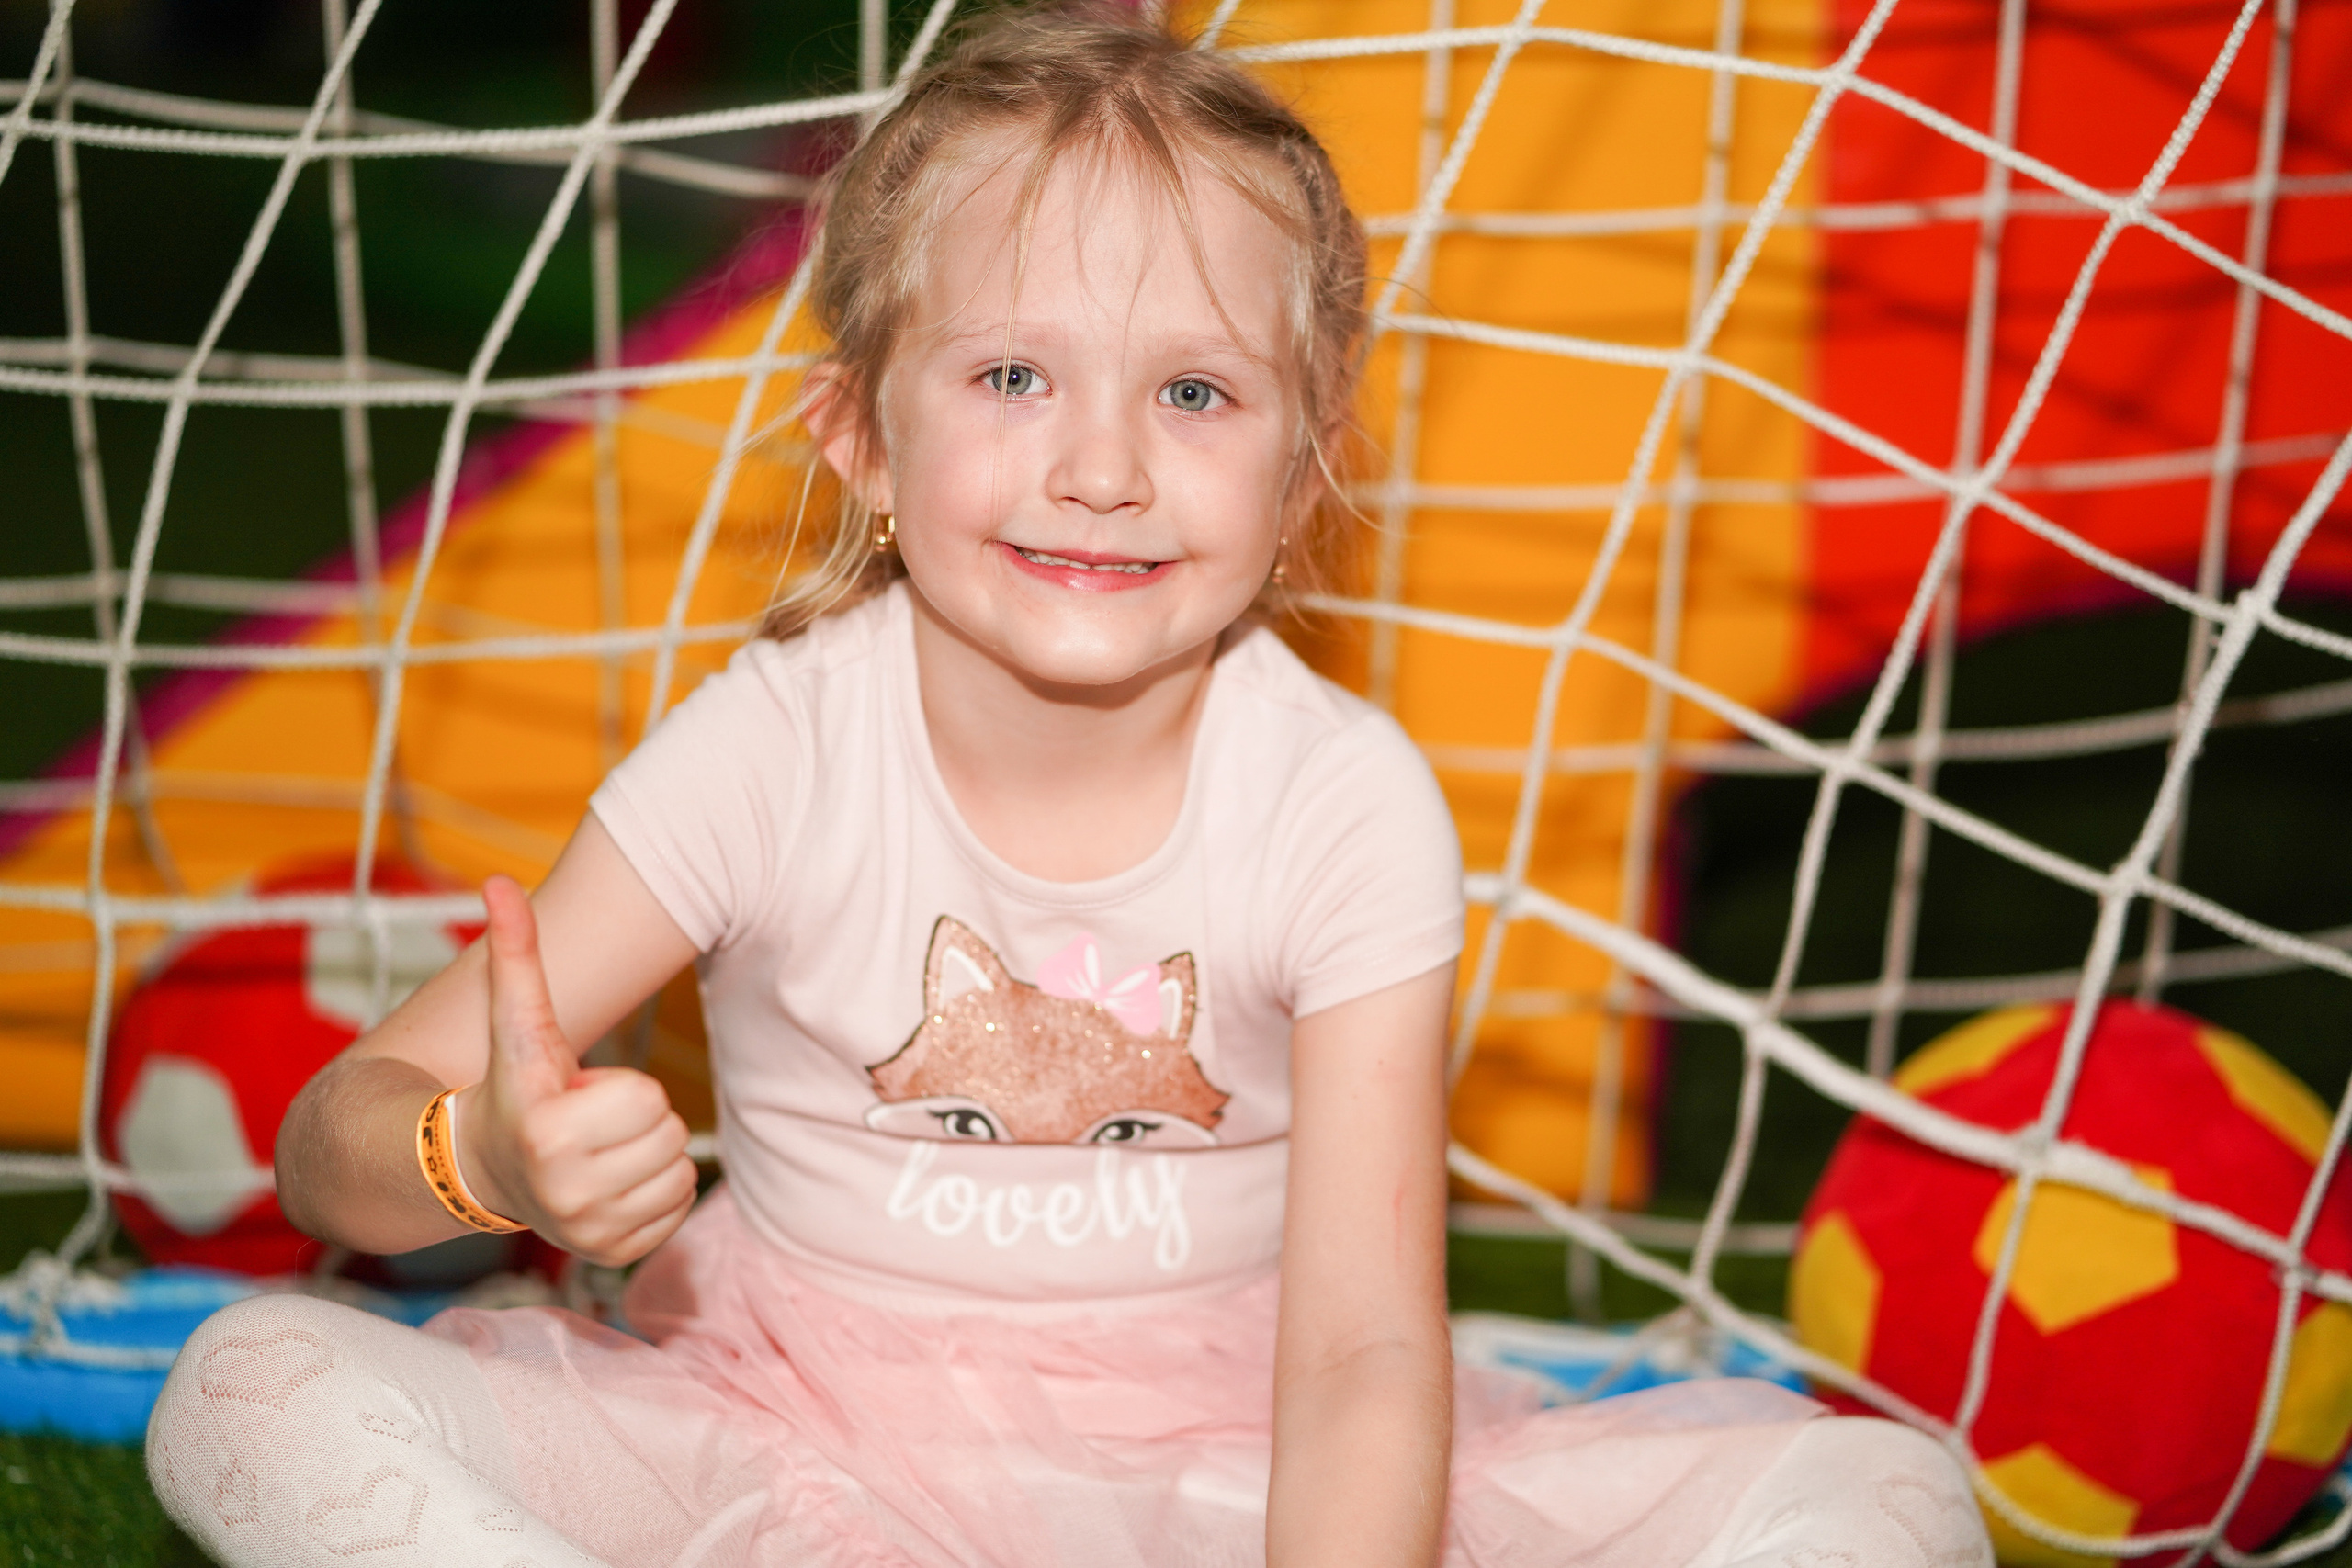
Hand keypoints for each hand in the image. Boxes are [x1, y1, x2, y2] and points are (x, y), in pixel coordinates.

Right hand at [454, 876, 698, 1265]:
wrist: (479, 1171)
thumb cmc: (510, 1087)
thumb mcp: (515, 1022)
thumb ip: (514, 952)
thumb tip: (498, 881)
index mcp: (548, 1131)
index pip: (647, 1096)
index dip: (620, 1086)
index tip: (580, 1094)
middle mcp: (566, 1191)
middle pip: (668, 1133)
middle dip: (638, 1118)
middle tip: (592, 1123)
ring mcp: (588, 1232)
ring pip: (679, 1172)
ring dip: (648, 1155)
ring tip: (597, 1151)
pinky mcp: (611, 1256)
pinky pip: (678, 1207)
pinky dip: (655, 1192)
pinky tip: (609, 1181)